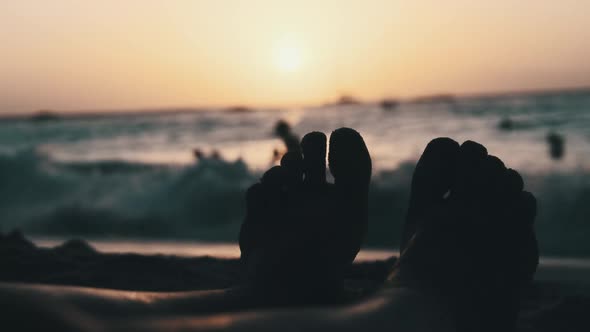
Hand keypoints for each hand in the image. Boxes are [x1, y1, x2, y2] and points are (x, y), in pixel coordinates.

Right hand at [239, 128, 371, 284]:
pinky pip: (256, 190)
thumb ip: (354, 169)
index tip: (329, 147)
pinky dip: (261, 194)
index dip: (325, 144)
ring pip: (277, 171)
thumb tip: (343, 131)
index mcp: (333, 195)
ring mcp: (282, 207)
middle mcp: (308, 199)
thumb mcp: (350, 207)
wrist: (292, 283)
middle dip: (302, 151)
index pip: (330, 156)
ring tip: (286, 182)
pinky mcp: (259, 217)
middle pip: (302, 156)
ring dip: (281, 172)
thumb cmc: (327, 248)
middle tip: (304, 161)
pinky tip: (268, 205)